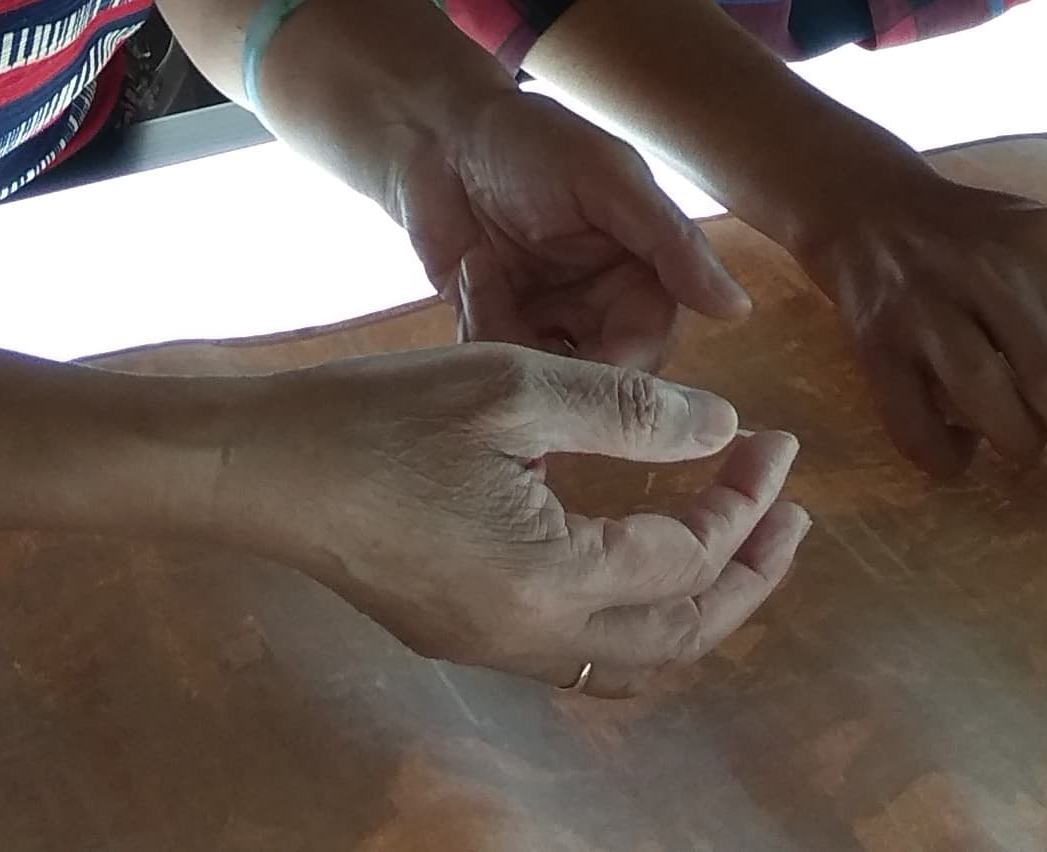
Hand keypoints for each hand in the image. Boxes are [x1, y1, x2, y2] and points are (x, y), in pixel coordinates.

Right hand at [218, 344, 811, 693]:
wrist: (258, 467)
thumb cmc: (377, 416)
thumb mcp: (515, 386)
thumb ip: (631, 409)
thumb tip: (724, 427)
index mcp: (550, 578)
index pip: (689, 556)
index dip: (746, 499)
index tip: (776, 441)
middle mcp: (527, 636)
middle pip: (680, 637)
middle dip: (749, 577)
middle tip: (788, 514)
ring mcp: (490, 645)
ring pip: (631, 659)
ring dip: (697, 605)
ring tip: (736, 541)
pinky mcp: (459, 633)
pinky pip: (579, 652)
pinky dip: (635, 615)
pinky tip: (637, 556)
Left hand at [387, 86, 751, 369]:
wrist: (440, 134)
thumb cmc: (534, 141)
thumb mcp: (608, 179)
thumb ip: (671, 241)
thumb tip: (738, 307)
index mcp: (643, 270)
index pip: (651, 342)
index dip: (623, 363)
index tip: (587, 364)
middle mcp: (601, 304)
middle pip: (599, 375)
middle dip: (560, 362)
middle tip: (524, 320)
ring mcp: (546, 319)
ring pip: (545, 381)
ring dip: (513, 343)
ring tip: (488, 276)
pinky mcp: (495, 326)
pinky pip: (498, 367)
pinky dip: (481, 334)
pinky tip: (472, 277)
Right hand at [797, 162, 1046, 500]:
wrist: (868, 207)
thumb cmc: (982, 245)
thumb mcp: (1046, 254)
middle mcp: (989, 272)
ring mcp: (925, 307)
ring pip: (988, 405)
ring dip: (1020, 444)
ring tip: (1023, 445)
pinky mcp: (874, 344)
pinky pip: (917, 430)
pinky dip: (948, 457)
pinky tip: (961, 447)